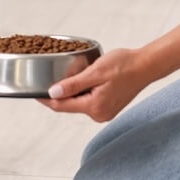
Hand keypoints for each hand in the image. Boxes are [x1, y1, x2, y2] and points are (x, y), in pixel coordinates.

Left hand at [37, 48, 151, 121]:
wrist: (146, 66)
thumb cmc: (124, 65)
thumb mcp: (95, 72)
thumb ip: (73, 84)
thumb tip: (52, 94)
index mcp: (94, 107)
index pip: (61, 106)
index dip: (45, 98)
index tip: (33, 92)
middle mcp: (99, 114)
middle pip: (69, 105)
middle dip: (58, 94)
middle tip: (47, 79)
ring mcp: (104, 112)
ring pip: (78, 103)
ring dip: (70, 92)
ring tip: (65, 76)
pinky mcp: (108, 107)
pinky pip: (88, 101)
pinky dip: (81, 92)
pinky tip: (82, 80)